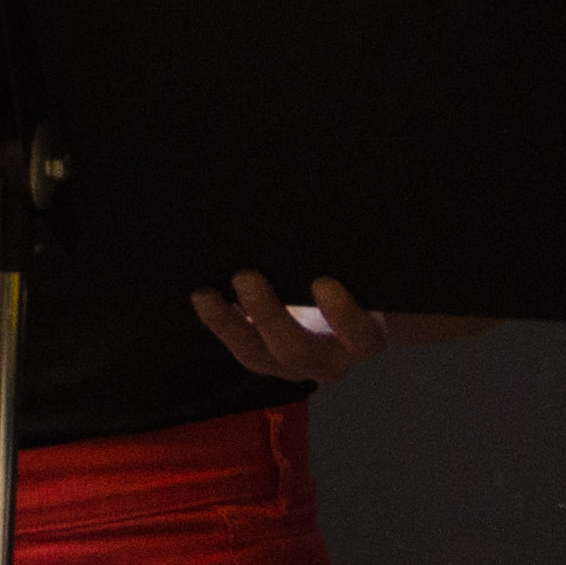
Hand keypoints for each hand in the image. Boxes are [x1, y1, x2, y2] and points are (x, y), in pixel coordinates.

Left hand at [189, 271, 385, 387]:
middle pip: (298, 350)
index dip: (344, 316)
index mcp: (365, 336)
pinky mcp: (263, 357)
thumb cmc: (356, 279)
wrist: (350, 306)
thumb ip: (348, 257)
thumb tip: (341, 200)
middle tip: (245, 276)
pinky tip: (201, 293)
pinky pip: (236, 345)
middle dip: (268, 315)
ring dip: (227, 323)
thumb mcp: (362, 273)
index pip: (362, 335)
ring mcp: (292, 364)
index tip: (323, 284)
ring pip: (257, 354)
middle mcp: (330, 358)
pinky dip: (217, 320)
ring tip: (204, 293)